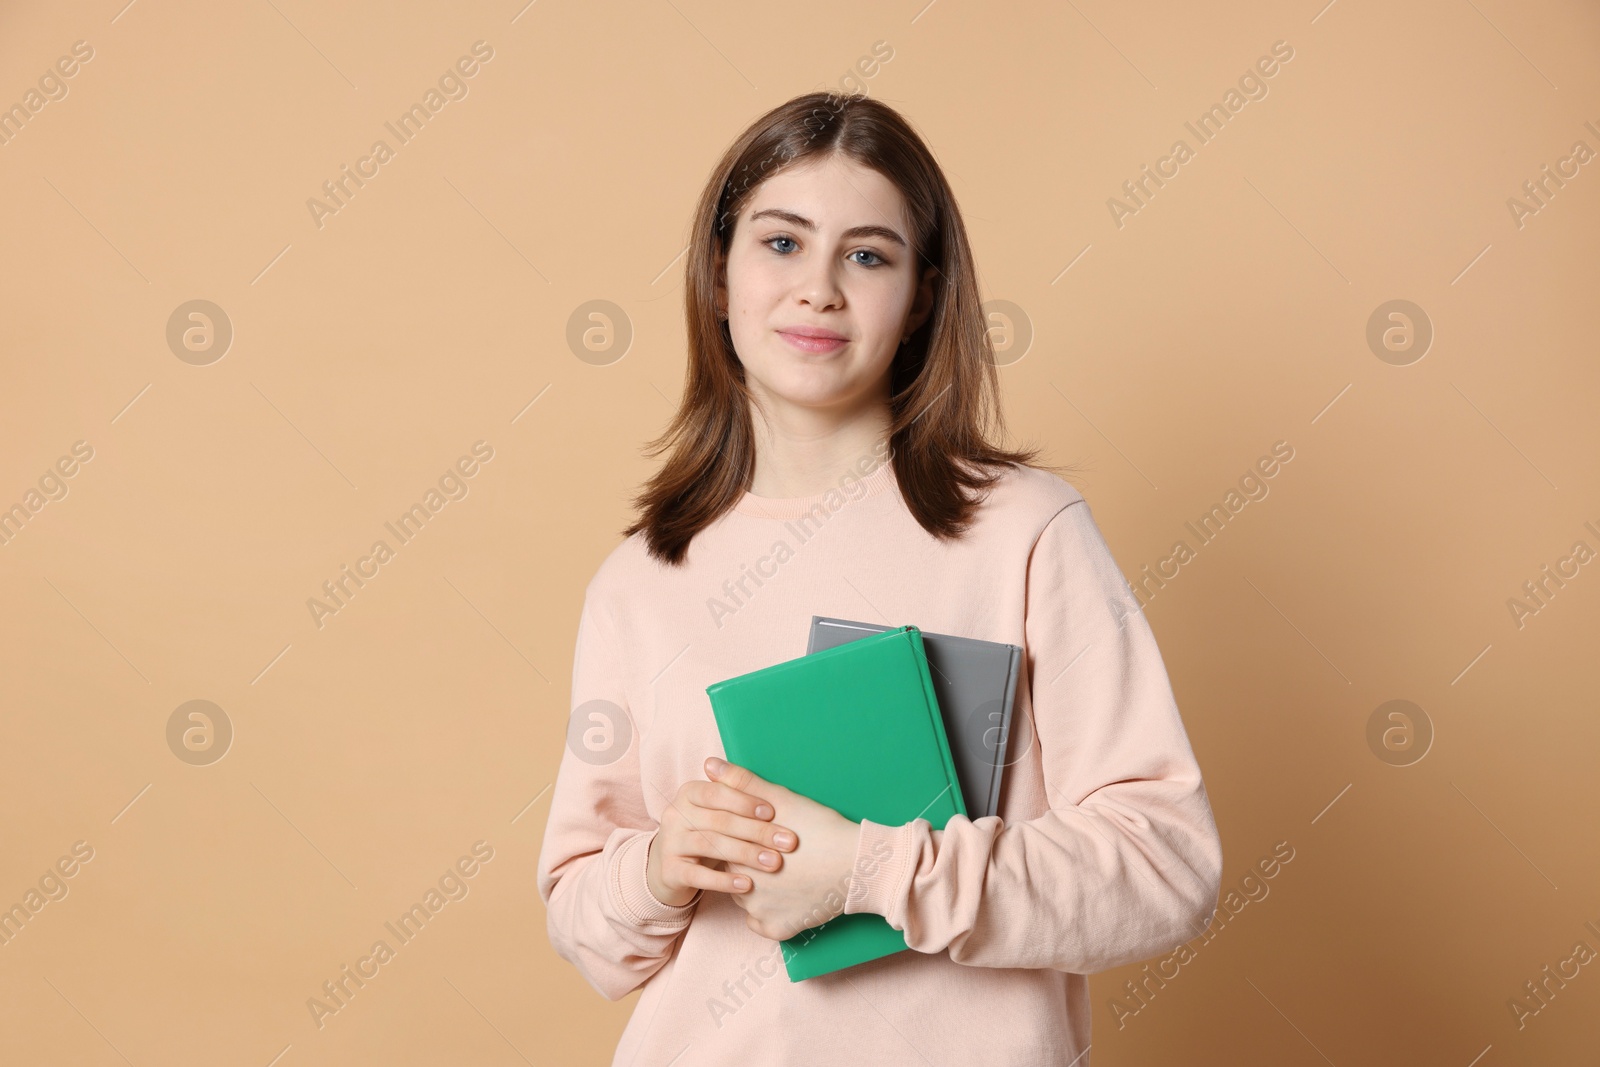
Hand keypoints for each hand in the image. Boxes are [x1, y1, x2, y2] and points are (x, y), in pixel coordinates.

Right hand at [645, 756, 800, 907]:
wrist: (671, 867)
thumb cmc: (706, 832)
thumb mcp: (718, 810)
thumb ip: (733, 791)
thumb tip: (719, 762)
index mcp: (689, 793)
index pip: (717, 792)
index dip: (745, 801)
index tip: (773, 812)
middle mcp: (675, 814)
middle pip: (719, 820)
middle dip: (757, 831)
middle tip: (788, 842)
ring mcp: (670, 843)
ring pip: (710, 845)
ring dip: (746, 854)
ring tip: (774, 863)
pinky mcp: (669, 871)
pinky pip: (698, 875)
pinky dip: (724, 881)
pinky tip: (747, 884)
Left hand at [707, 758, 861, 941]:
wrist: (857, 864)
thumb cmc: (819, 828)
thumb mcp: (780, 799)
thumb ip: (742, 782)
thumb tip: (709, 765)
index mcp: (738, 856)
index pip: (728, 847)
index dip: (747, 839)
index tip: (768, 835)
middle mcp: (743, 889)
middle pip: (736, 873)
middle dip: (751, 863)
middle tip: (782, 853)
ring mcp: (760, 913)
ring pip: (747, 899)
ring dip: (758, 889)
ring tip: (784, 872)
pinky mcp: (779, 930)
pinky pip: (762, 924)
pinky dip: (771, 913)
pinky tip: (786, 897)